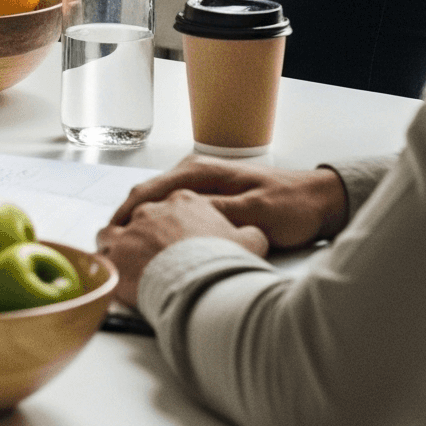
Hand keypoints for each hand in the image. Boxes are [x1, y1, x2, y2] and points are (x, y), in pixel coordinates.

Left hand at [94, 192, 268, 306]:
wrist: (200, 278)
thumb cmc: (223, 260)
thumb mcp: (251, 241)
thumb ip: (248, 234)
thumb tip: (253, 235)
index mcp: (185, 200)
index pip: (172, 206)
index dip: (172, 224)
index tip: (174, 239)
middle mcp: (154, 208)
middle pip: (143, 216)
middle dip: (145, 234)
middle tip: (151, 254)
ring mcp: (132, 226)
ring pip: (116, 229)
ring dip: (120, 244)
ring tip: (127, 262)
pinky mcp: (116, 248)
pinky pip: (103, 250)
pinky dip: (106, 259)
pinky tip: (113, 272)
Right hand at [105, 158, 348, 251]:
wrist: (317, 200)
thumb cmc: (288, 205)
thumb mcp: (253, 213)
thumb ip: (216, 215)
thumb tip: (178, 223)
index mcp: (199, 172)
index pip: (148, 191)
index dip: (126, 216)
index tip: (109, 239)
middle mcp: (194, 174)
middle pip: (146, 197)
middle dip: (125, 223)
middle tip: (108, 252)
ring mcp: (200, 185)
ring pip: (157, 206)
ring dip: (140, 226)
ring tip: (124, 253)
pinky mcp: (209, 199)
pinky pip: (171, 213)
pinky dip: (157, 227)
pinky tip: (153, 247)